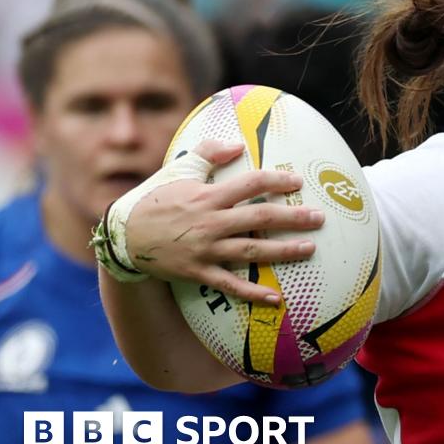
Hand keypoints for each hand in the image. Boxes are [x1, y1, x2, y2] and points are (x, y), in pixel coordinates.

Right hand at [124, 139, 323, 302]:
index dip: (276, 181)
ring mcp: (205, 250)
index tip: (297, 181)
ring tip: (310, 249)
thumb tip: (238, 144)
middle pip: (260, 218)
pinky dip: (253, 293)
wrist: (124, 236)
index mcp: (207, 196)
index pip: (250, 184)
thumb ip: (208, 153)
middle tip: (319, 218)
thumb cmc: (156, 199)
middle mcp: (210, 223)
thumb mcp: (179, 170)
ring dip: (283, 251)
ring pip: (252, 251)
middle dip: (293, 217)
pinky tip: (277, 298)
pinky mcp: (199, 273)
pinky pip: (230, 285)